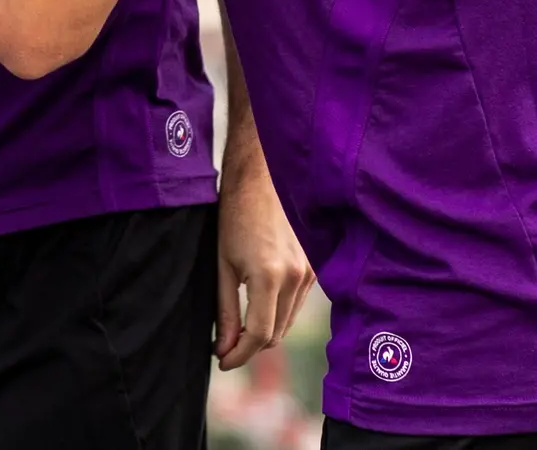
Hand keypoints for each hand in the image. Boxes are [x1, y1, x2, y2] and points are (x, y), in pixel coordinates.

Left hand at [215, 155, 313, 370]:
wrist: (263, 177)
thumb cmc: (236, 215)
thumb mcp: (222, 264)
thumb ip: (225, 309)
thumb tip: (225, 347)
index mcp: (270, 276)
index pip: (259, 334)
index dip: (239, 354)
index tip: (221, 360)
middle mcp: (297, 277)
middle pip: (276, 334)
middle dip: (250, 347)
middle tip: (224, 346)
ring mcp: (310, 273)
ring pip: (287, 323)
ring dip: (264, 332)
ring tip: (237, 329)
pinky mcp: (315, 267)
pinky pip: (296, 305)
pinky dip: (278, 314)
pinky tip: (258, 307)